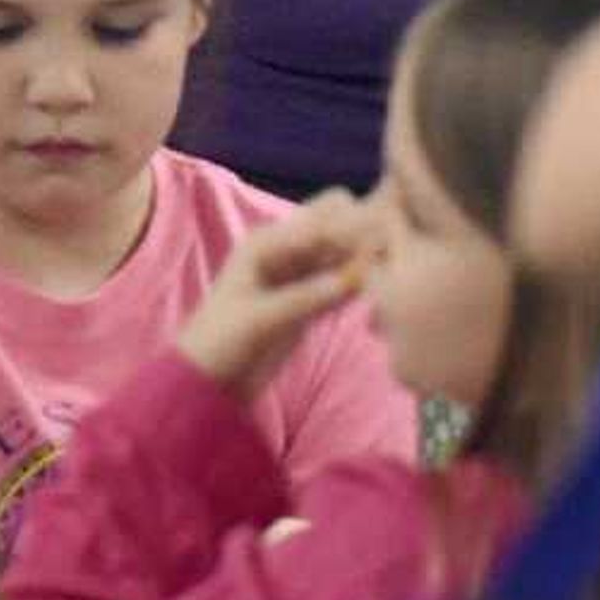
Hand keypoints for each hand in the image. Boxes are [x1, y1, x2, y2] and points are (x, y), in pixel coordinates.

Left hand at [175, 191, 372, 398]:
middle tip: (393, 260)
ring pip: (345, 254)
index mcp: (269, 242)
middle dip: (366, 235)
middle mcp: (288, 251)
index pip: (325, 215)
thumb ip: (307, 297)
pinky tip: (377, 297)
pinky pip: (342, 283)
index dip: (357, 224)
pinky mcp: (309, 302)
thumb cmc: (220, 343)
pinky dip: (359, 286)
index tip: (387, 244)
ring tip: (392, 277)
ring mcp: (300, 276)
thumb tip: (358, 278)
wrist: (205, 383)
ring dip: (367, 261)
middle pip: (340, 225)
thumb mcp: (261, 319)